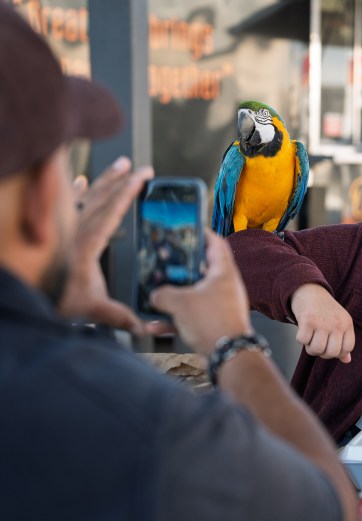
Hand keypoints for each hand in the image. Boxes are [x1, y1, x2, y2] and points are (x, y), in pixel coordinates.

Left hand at [58, 157, 152, 333]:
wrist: (21, 297)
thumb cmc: (52, 301)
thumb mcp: (90, 310)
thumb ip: (118, 317)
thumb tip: (142, 328)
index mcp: (87, 244)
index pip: (113, 210)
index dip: (129, 192)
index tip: (143, 177)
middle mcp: (74, 231)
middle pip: (102, 198)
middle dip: (122, 181)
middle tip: (139, 168)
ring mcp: (62, 228)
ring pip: (86, 196)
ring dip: (104, 180)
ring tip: (119, 165)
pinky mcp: (54, 231)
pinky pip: (65, 203)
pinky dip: (74, 191)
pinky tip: (79, 181)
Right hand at [150, 229, 253, 355]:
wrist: (228, 356)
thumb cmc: (214, 324)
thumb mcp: (180, 302)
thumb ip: (162, 294)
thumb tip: (154, 295)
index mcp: (223, 272)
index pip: (216, 243)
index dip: (202, 233)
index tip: (187, 229)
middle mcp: (224, 286)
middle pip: (200, 269)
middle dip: (179, 268)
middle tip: (164, 262)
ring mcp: (219, 305)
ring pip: (192, 294)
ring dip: (172, 297)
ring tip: (153, 294)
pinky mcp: (212, 323)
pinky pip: (189, 316)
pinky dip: (173, 320)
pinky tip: (153, 326)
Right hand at [290, 284, 353, 362]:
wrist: (309, 290)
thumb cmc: (325, 310)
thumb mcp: (339, 322)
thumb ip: (344, 341)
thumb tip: (347, 360)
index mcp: (347, 323)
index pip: (347, 349)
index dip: (337, 352)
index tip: (330, 345)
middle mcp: (337, 323)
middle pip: (332, 353)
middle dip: (322, 353)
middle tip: (318, 343)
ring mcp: (323, 321)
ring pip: (316, 349)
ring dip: (310, 347)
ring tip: (311, 337)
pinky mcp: (308, 320)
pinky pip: (303, 341)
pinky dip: (300, 339)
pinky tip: (303, 329)